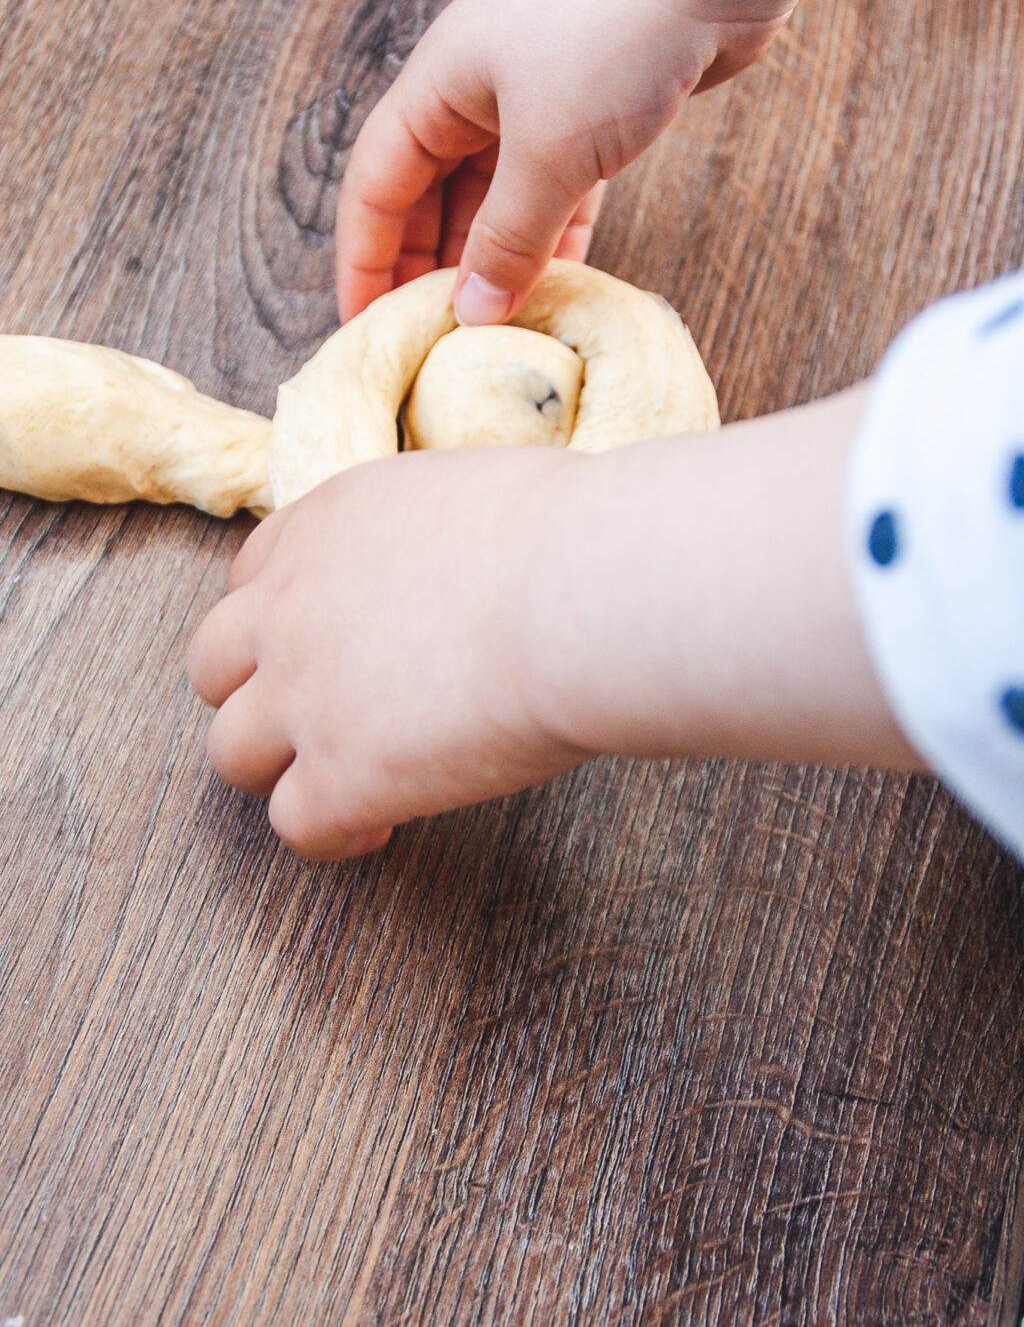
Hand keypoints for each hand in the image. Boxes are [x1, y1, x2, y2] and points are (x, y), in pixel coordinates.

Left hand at [187, 447, 591, 860]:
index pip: (250, 575)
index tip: (321, 644)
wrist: (582, 593)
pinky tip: (379, 828)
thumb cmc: (563, 534)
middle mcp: (289, 610)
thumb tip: (462, 559)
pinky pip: (295, 827)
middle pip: (213, 666)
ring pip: (231, 753)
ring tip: (338, 783)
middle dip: (254, 693)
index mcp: (323, 527)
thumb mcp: (464, 491)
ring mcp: (305, 698)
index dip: (278, 618)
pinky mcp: (342, 777)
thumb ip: (423, 530)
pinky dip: (330, 835)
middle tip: (314, 716)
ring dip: (279, 770)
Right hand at [335, 0, 793, 325]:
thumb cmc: (615, 32)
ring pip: (498, 199)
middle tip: (430, 343)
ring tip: (491, 331)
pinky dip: (554, 238)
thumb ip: (505, 241)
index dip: (364, 259)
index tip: (365, 326)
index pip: (375, 186)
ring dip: (494, 261)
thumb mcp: (547, 152)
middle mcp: (478, 91)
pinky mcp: (599, 114)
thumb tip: (471, 314)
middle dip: (430, 268)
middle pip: (432, 197)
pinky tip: (555, 288)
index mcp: (439, 85)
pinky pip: (559, 193)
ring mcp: (540, 100)